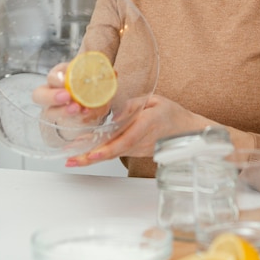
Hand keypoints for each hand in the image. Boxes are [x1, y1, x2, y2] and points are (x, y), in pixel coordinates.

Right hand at [32, 63, 109, 132]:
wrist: (90, 102)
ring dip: (63, 111)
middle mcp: (52, 92)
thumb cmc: (88, 85)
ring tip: (77, 109)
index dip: (57, 78)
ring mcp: (55, 109)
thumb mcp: (95, 78)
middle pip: (40, 95)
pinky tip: (86, 115)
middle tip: (67, 96)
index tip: (64, 80)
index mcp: (59, 76)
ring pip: (49, 112)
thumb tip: (113, 73)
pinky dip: (76, 119)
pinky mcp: (62, 122)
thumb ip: (103, 75)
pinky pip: (64, 122)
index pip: (52, 76)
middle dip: (52, 96)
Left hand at [65, 94, 210, 166]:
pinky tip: (87, 152)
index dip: (107, 148)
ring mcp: (141, 149)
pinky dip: (102, 153)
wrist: (189, 131)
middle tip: (71, 160)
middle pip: (115, 151)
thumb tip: (114, 114)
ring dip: (93, 156)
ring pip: (115, 154)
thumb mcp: (155, 100)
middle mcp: (144, 140)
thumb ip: (134, 105)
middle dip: (91, 157)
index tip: (90, 152)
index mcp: (149, 123)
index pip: (126, 139)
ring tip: (72, 157)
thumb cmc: (172, 113)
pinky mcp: (138, 152)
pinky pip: (119, 152)